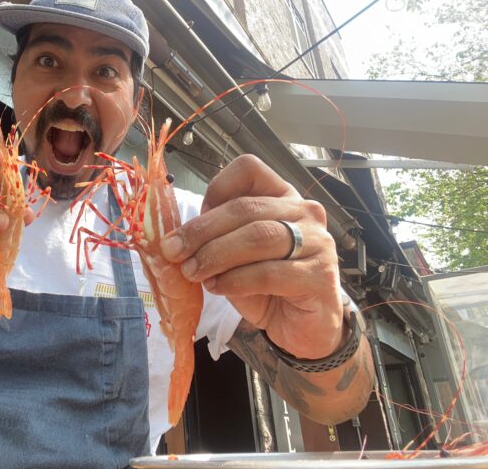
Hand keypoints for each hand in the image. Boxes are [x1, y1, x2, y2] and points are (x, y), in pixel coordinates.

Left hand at [160, 155, 342, 359]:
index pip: (249, 170)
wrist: (301, 327)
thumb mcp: (233, 256)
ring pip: (258, 237)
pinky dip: (235, 280)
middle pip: (246, 208)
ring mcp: (318, 241)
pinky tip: (217, 288)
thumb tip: (175, 238)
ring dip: (216, 255)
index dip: (216, 189)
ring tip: (193, 272)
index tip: (195, 218)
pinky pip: (269, 272)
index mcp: (281, 196)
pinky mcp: (321, 275)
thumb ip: (213, 239)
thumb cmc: (266, 287)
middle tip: (174, 251)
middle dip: (202, 230)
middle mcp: (304, 211)